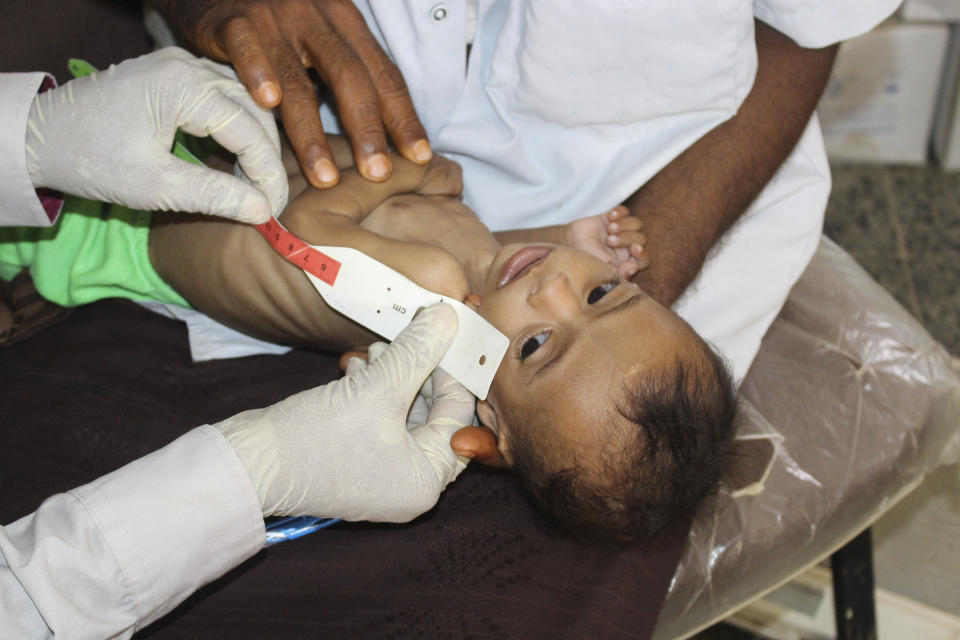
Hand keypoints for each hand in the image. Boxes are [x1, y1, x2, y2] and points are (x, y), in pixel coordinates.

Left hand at [25, 47, 286, 223]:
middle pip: (255, 110)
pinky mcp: (174, 74)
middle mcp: (188, 66)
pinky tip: (238, 159)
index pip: (250, 131)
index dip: (268, 175)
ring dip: (257, 141)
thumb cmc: (92, 160)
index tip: (275, 212)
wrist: (40, 137)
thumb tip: (263, 212)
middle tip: (270, 202)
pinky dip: (239, 127)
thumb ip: (214, 196)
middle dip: (267, 158)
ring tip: (256, 184)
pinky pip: (224, 97)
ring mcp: (181, 65)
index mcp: (182, 86)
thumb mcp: (155, 186)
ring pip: (245, 101)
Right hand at [161, 0, 430, 187]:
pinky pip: (246, 46)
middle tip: (378, 174)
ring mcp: (275, 16)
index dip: (403, 116)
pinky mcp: (233, 19)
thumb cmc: (278, 23)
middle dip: (367, 129)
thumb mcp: (322, 40)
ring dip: (312, 132)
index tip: (421, 157)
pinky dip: (258, 73)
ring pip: (298, 77)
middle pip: (350, 76)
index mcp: (347, 23)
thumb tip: (386, 137)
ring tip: (325, 177)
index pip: (384, 74)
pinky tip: (268, 103)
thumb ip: (348, 78)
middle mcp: (316, 17)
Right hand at [215, 303, 473, 521]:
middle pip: (434, 413)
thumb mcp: (375, 389)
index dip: (451, 370)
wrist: (247, 466)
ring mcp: (384, 474)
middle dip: (419, 370)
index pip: (458, 415)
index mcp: (427, 479)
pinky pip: (382, 419)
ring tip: (374, 349)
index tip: (442, 333)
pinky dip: (375, 390)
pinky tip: (356, 367)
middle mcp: (412, 483)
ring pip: (406, 411)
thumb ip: (416, 352)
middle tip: (407, 336)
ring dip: (395, 375)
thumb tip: (448, 318)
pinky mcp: (359, 460)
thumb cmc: (313, 440)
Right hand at [566, 205, 648, 278]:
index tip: (634, 248)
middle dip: (627, 238)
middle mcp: (626, 247)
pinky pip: (625, 211)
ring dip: (624, 225)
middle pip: (641, 239)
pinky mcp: (613, 218)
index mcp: (626, 262)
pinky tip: (609, 217)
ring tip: (609, 228)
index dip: (642, 254)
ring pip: (636, 224)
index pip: (644, 259)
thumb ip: (618, 272)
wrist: (568, 243)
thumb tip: (634, 266)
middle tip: (610, 240)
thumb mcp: (600, 269)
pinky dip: (620, 213)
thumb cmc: (584, 259)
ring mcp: (621, 231)